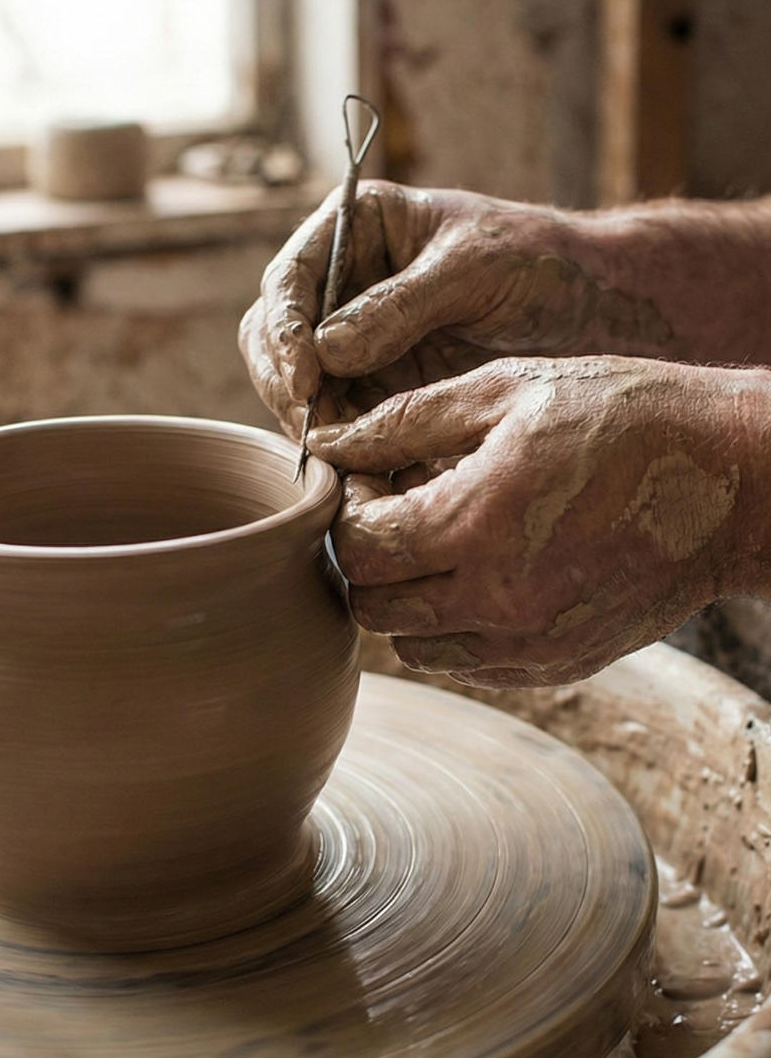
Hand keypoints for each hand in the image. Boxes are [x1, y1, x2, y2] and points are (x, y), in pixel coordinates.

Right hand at [239, 182, 679, 437]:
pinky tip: (363, 477)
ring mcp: (358, 352)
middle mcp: (343, 292)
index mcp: (356, 232)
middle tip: (315, 431)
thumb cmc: (548, 267)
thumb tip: (325, 351)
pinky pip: (340, 433)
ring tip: (342, 459)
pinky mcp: (381, 403)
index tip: (307, 376)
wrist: (607, 316)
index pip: (288, 282)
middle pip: (273, 344)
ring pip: (298, 397)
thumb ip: (400, 305)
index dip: (284, 331)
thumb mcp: (477, 269)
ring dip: (310, 429)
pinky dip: (342, 457)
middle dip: (286, 388)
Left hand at [307, 356, 768, 687]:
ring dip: (406, 597)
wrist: (731, 481)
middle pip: (372, 606)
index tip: (368, 479)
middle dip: (366, 558)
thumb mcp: (507, 391)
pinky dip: (455, 627)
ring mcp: (529, 644)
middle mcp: (496, 600)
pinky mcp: (558, 666)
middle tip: (393, 510)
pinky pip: (469, 664)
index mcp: (475, 524)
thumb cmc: (622, 417)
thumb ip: (404, 420)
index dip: (346, 511)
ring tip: (439, 541)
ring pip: (412, 645)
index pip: (357, 547)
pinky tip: (484, 570)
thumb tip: (327, 441)